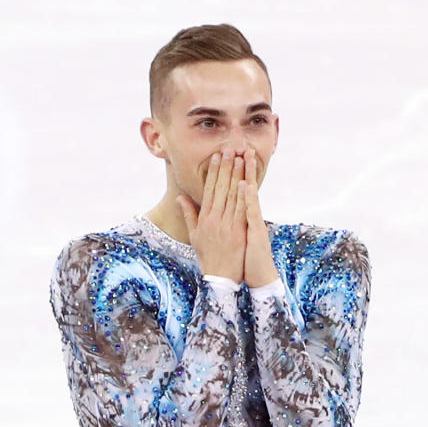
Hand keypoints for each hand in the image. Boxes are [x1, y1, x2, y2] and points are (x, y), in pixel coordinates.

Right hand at [177, 148, 245, 281]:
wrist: (219, 277)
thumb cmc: (208, 257)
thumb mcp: (194, 236)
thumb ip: (188, 215)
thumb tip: (180, 198)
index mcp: (204, 218)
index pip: (209, 189)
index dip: (213, 171)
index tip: (216, 156)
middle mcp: (215, 219)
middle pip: (221, 188)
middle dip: (226, 167)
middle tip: (230, 149)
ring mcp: (227, 225)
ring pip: (232, 196)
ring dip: (236, 176)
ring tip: (240, 158)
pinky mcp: (238, 232)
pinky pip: (241, 210)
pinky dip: (244, 196)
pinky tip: (247, 182)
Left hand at [241, 148, 280, 288]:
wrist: (259, 277)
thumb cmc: (246, 261)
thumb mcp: (236, 240)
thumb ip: (229, 224)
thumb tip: (224, 214)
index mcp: (243, 217)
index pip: (238, 191)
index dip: (235, 173)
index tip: (230, 156)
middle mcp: (250, 216)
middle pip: (246, 187)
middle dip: (243, 167)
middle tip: (241, 146)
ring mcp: (254, 223)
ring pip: (250, 195)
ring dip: (249, 175)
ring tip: (246, 157)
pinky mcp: (256, 231)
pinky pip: (251, 213)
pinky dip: (249, 199)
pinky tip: (246, 185)